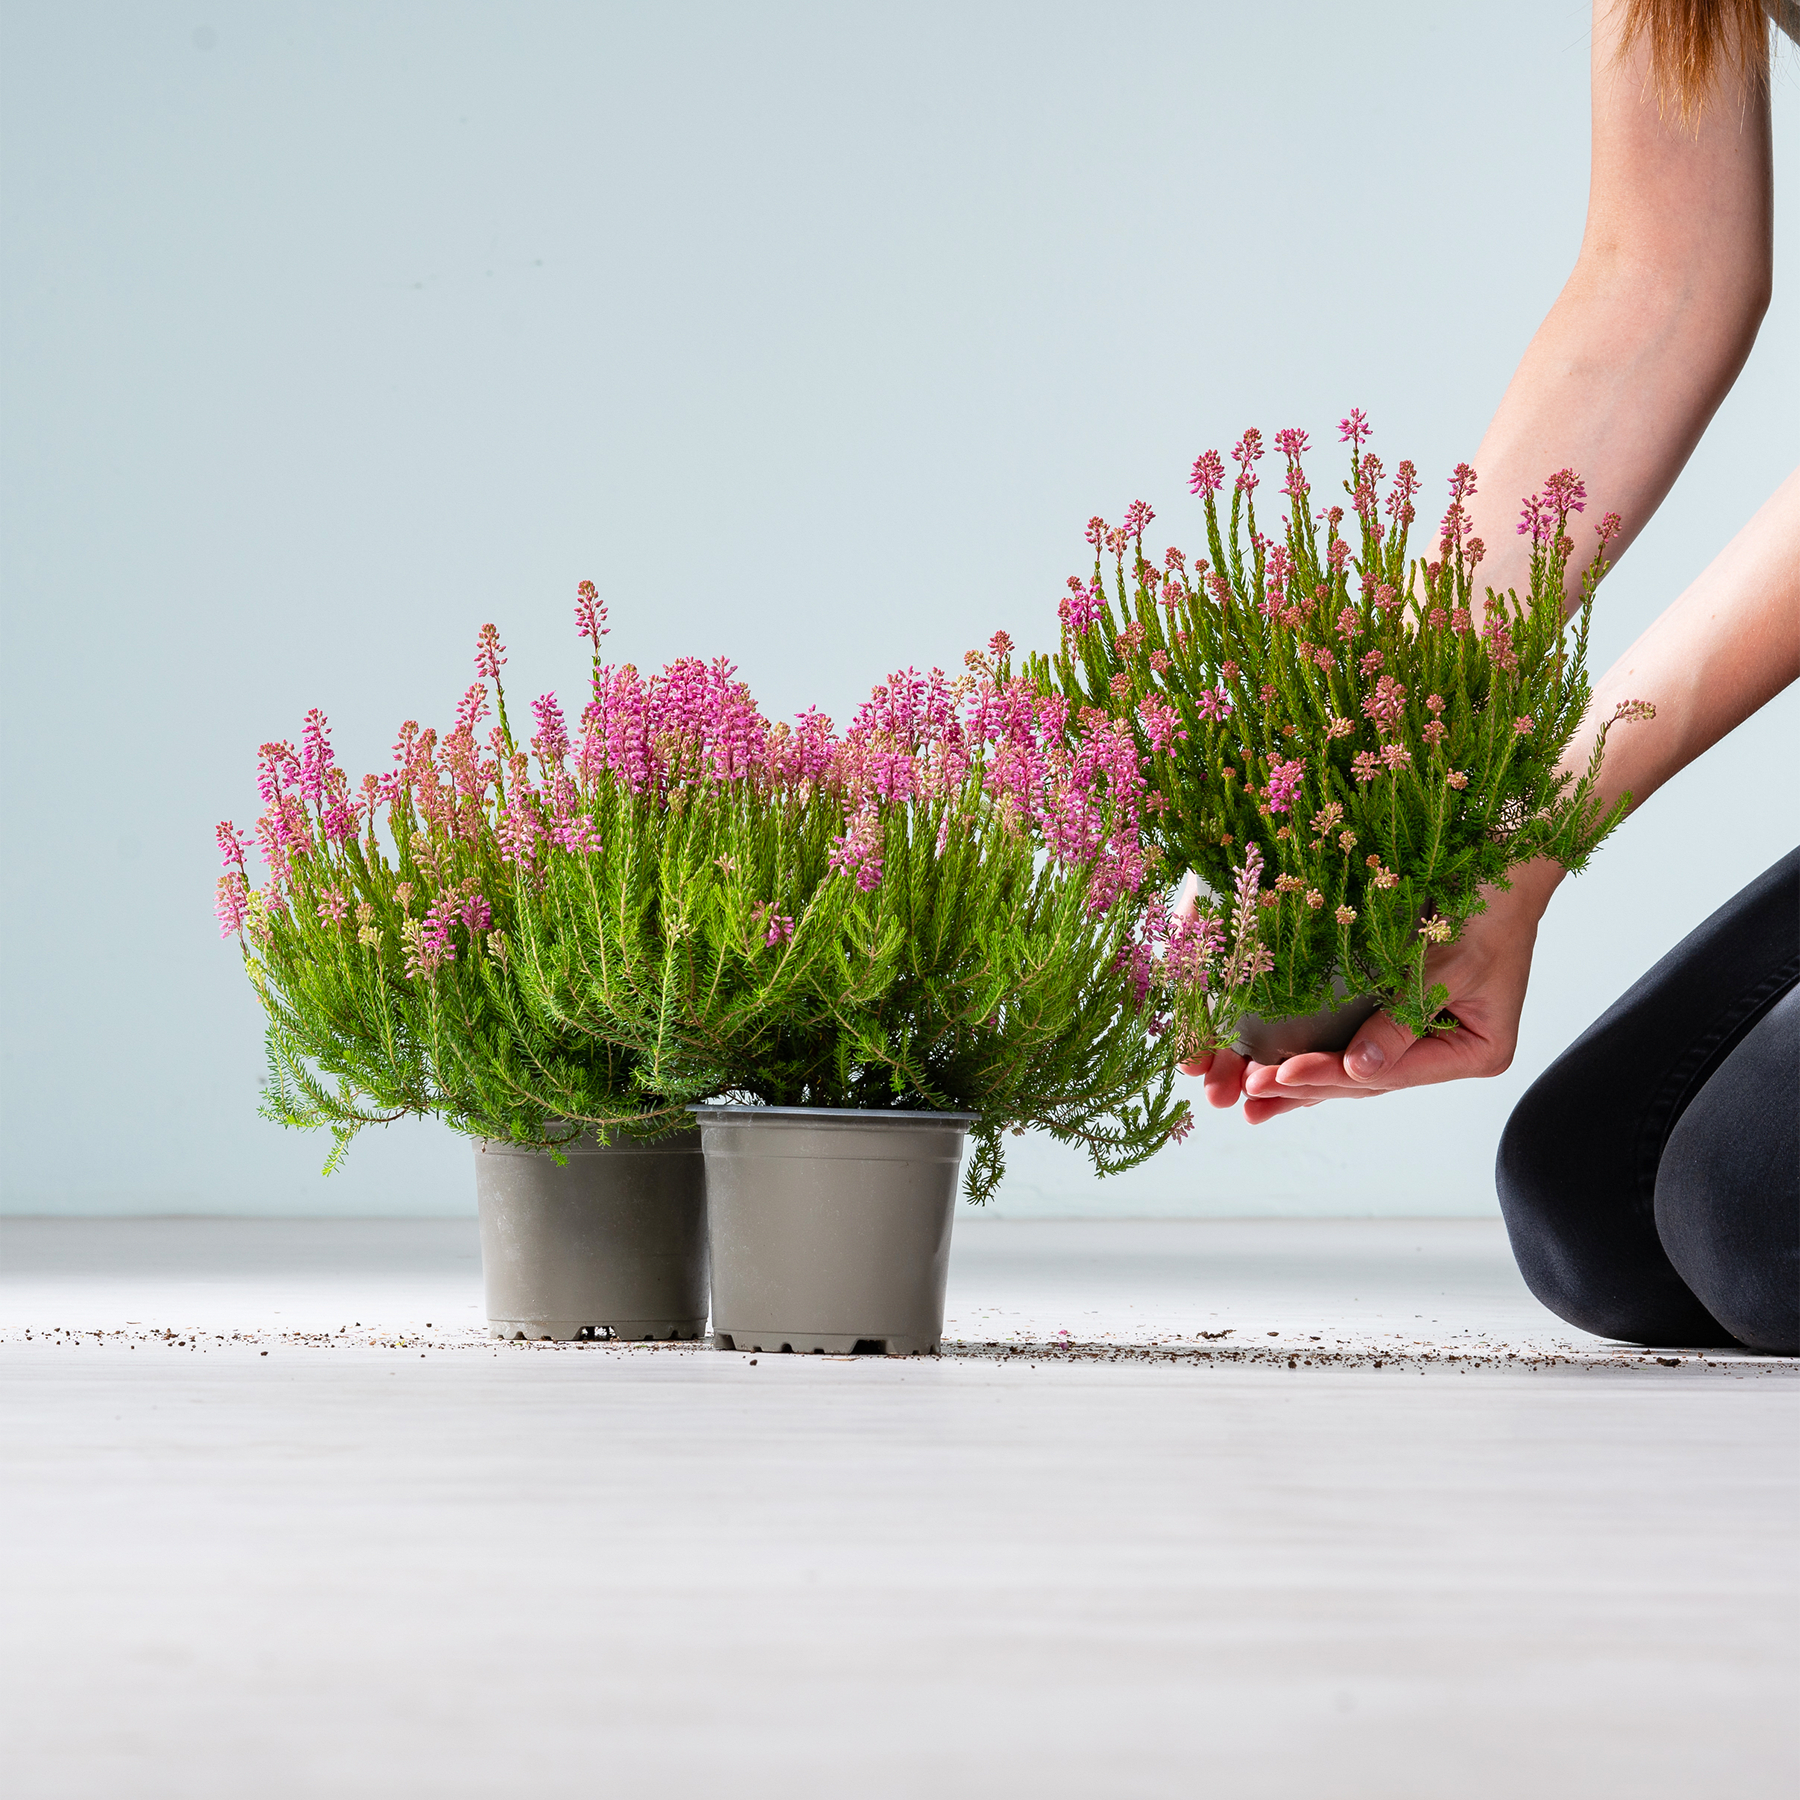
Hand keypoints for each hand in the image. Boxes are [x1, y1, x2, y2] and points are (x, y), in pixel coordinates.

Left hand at [1179, 862, 1558, 1123]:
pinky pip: (1353, 1042)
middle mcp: (1448, 1053)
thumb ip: (1405, 1019)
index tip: (1279, 1073)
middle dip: (1306, 1087)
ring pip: (1356, 1069)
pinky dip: (1318, 1054)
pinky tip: (1277, 1071)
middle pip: (1367, 1080)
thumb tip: (1360, 1071)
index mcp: (1475, 1053)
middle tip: (1249, 1095)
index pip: (1390, 1074)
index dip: (1331, 1075)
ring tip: (1251, 1102)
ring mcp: (1425, 1038)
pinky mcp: (1401, 1016)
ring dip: (1304, 1084)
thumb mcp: (1450, 966)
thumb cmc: (1484, 908)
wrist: (1500, 863)